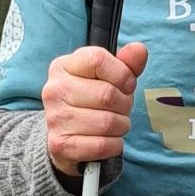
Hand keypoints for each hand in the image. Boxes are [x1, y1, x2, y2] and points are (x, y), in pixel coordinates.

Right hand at [43, 40, 148, 180]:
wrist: (66, 137)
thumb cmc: (91, 101)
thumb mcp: (108, 77)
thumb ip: (126, 63)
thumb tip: (139, 50)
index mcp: (63, 66)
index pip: (97, 60)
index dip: (122, 74)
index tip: (126, 85)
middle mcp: (55, 90)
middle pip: (106, 94)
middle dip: (125, 104)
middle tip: (121, 108)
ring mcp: (55, 118)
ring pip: (107, 123)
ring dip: (121, 126)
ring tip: (115, 124)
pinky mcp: (61, 145)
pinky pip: (102, 145)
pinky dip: (114, 145)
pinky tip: (110, 140)